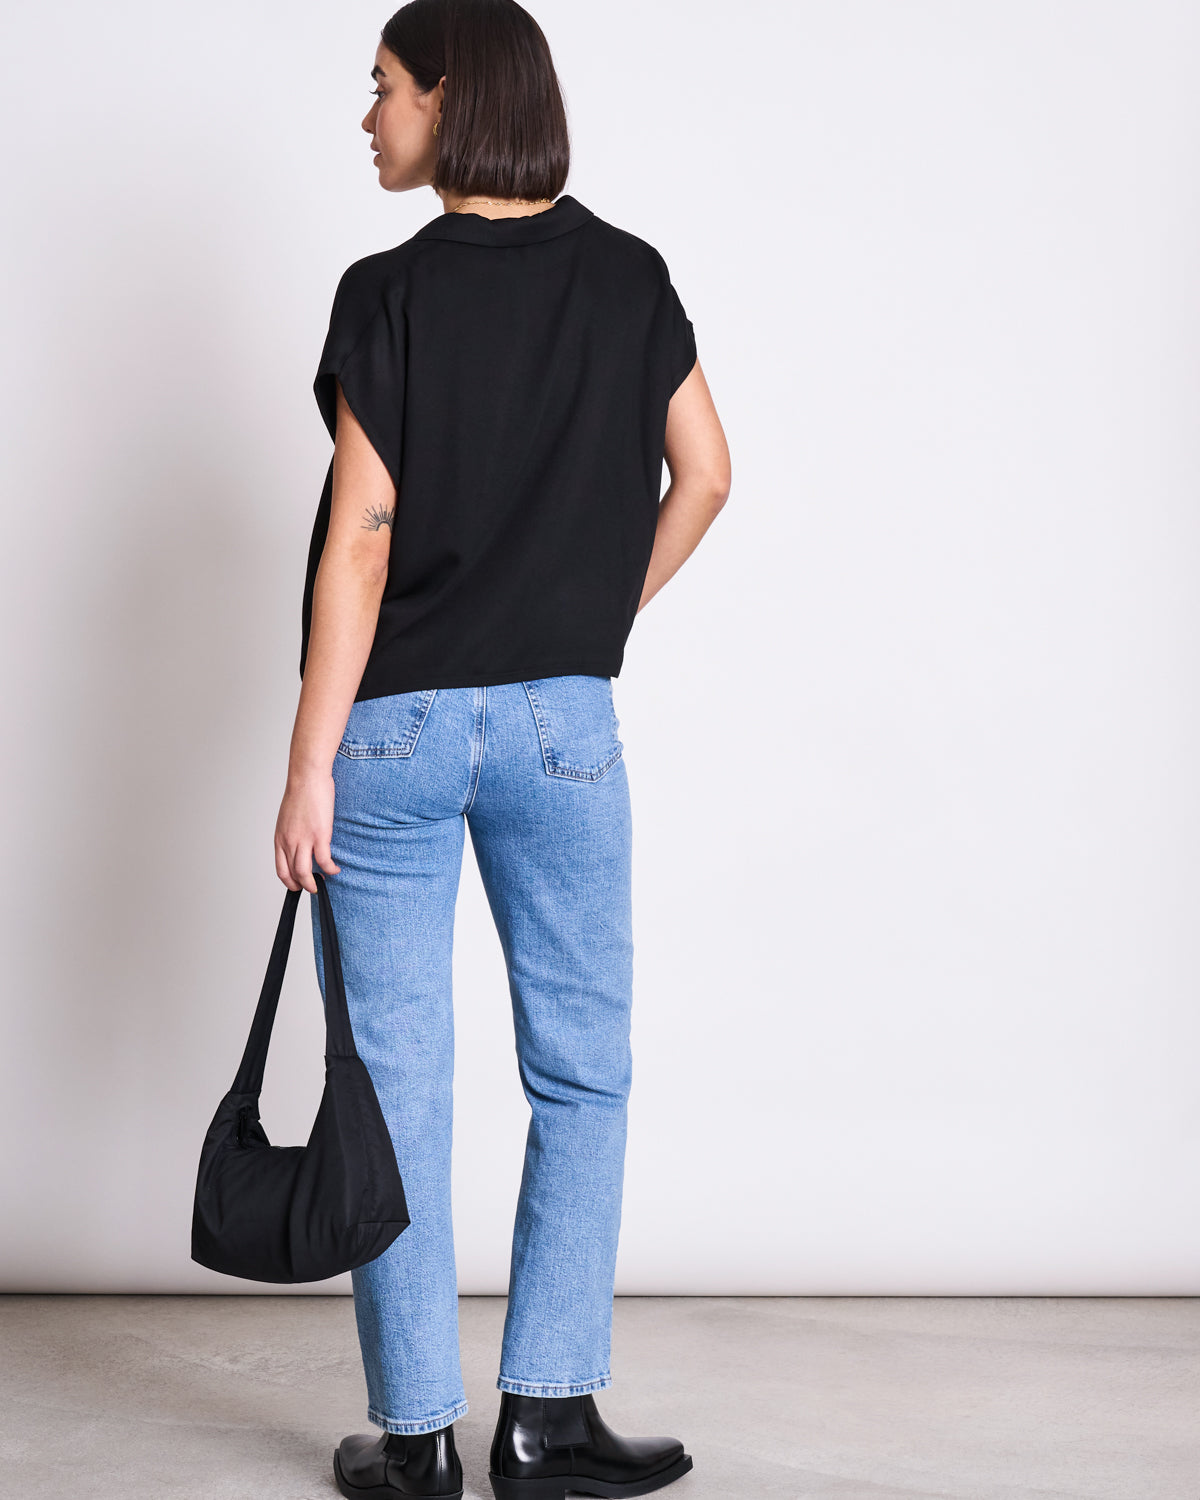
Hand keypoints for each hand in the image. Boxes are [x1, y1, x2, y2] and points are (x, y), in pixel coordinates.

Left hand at [274, 770, 341, 892]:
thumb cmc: (300, 793)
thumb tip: (299, 843)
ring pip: (305, 873)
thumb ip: (291, 833)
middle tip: (312, 888)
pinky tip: (335, 869)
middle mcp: (289, 842)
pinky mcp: (320, 835)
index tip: (297, 885)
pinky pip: (324, 861)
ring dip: (314, 883)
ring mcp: (304, 840)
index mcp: (280, 838)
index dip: (289, 881)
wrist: (307, 778)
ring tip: (321, 884)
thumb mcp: (287, 818)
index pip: (281, 869)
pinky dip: (330, 869)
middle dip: (303, 885)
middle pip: (293, 874)